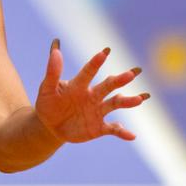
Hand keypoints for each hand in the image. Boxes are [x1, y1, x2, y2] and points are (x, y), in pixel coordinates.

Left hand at [34, 40, 148, 142]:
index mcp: (79, 85)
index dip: (96, 62)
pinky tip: (132, 135)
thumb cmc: (48, 103)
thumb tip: (55, 50)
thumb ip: (52, 71)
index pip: (88, 71)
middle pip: (108, 86)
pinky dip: (123, 132)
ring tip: (140, 99)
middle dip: (120, 80)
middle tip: (131, 73)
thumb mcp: (46, 89)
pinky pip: (113, 129)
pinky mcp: (99, 127)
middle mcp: (92, 95)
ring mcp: (97, 111)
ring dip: (127, 101)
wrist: (50, 126)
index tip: (105, 52)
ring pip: (115, 104)